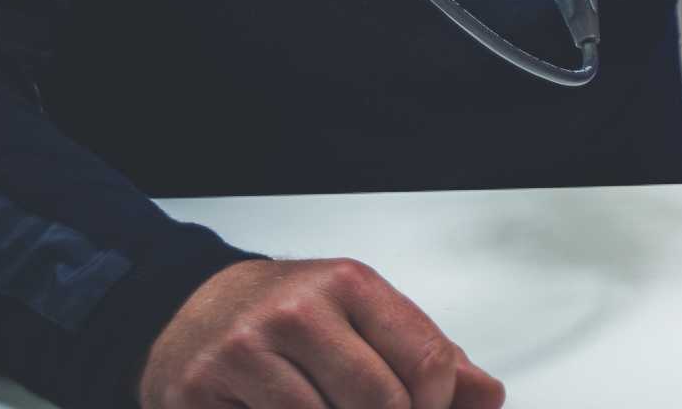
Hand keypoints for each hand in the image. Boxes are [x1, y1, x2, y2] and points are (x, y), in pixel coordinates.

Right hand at [140, 258, 501, 408]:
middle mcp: (299, 310)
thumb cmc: (290, 319)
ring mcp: (247, 349)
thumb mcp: (363, 320)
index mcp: (351, 284)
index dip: (438, 407)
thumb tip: (489, 397)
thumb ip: (425, 357)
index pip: (428, 361)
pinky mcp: (201, 388)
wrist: (193, 312)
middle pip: (382, 402)